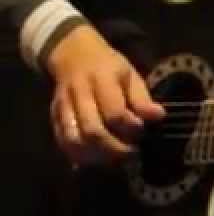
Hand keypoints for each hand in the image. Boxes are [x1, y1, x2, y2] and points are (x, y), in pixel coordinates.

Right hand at [47, 24, 165, 165]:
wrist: (73, 55)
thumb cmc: (108, 66)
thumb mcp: (130, 74)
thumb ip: (142, 98)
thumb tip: (159, 116)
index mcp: (101, 79)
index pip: (114, 112)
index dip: (130, 127)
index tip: (142, 131)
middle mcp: (79, 94)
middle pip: (92, 130)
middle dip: (114, 148)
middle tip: (132, 154)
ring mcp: (63, 107)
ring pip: (74, 140)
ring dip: (95, 156)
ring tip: (115, 160)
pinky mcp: (53, 117)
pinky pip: (62, 142)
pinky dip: (78, 156)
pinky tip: (96, 160)